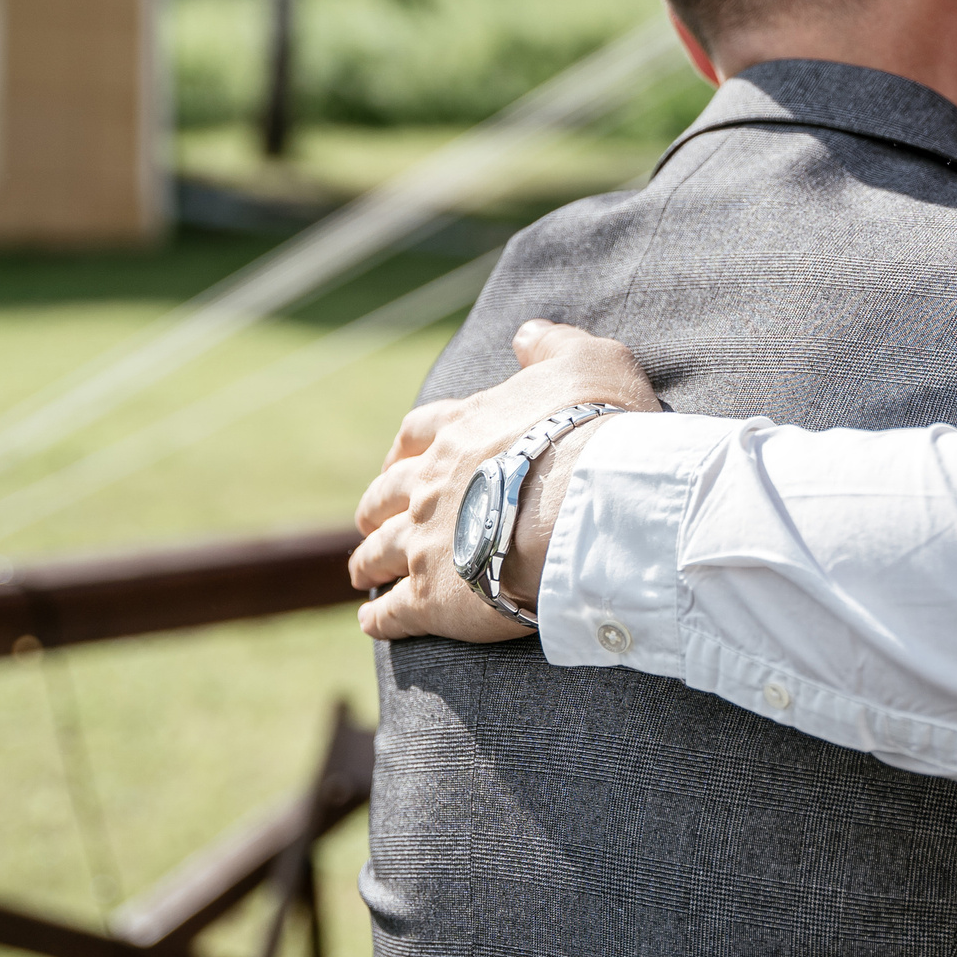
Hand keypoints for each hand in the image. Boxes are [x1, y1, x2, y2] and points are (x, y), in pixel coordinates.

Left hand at [352, 320, 659, 642]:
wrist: (590, 502)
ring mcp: (425, 541)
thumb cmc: (596, 429)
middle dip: (375, 507)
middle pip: (386, 494)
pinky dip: (379, 617)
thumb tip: (525, 334)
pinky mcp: (433, 597)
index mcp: (462, 430)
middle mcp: (430, 483)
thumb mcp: (588, 362)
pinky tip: (371, 621)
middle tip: (369, 520)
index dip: (405, 449)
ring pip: (379, 552)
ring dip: (367, 562)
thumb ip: (553, 347)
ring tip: (360, 574)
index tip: (396, 460)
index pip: (419, 433)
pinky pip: (392, 612)